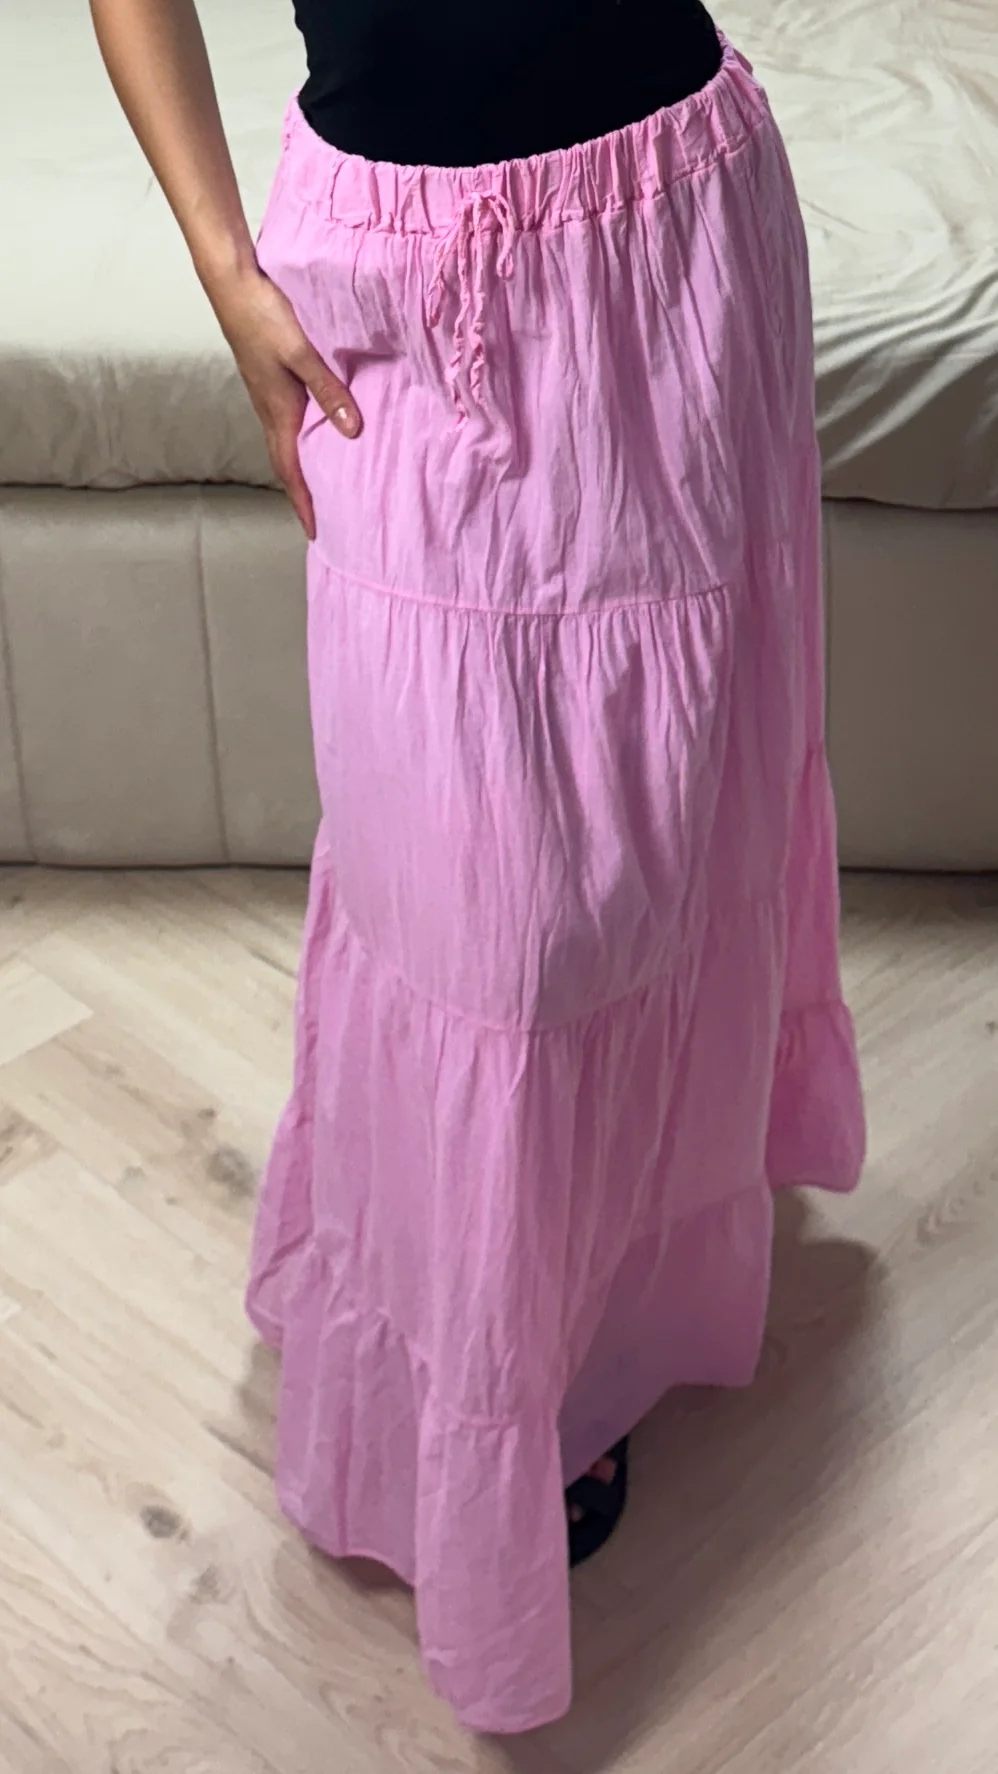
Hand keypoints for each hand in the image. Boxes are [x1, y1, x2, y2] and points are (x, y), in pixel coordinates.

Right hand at [207, 261, 361, 538]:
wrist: (231, 282)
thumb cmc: (262, 315)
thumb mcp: (301, 353)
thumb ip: (329, 391)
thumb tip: (352, 431)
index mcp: (277, 411)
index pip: (290, 470)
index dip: (303, 502)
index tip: (315, 531)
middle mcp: (270, 409)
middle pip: (288, 462)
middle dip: (304, 492)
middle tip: (325, 515)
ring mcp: (268, 393)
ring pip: (288, 440)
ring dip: (303, 464)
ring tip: (325, 481)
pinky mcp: (270, 377)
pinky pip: (288, 419)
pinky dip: (303, 436)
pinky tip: (319, 430)